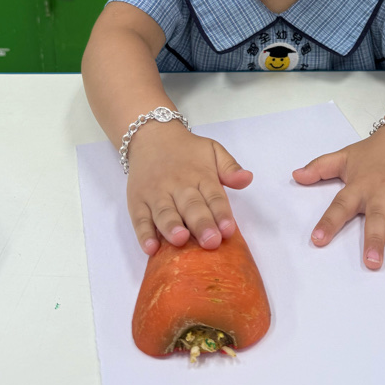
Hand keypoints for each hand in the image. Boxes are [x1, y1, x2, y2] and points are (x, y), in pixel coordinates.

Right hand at [126, 123, 252, 254]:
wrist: (151, 135)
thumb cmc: (187, 150)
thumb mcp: (213, 150)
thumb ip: (230, 167)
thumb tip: (247, 178)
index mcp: (200, 175)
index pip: (214, 196)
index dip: (222, 214)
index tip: (229, 230)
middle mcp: (178, 186)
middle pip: (191, 207)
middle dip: (201, 224)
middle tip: (211, 241)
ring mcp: (156, 194)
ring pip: (164, 213)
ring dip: (171, 227)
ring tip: (181, 240)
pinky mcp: (137, 202)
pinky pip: (139, 219)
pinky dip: (144, 234)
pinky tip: (151, 248)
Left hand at [292, 129, 384, 268]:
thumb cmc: (372, 152)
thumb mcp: (344, 156)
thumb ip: (319, 168)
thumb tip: (295, 175)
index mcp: (359, 186)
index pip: (340, 206)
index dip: (328, 223)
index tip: (317, 241)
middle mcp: (381, 191)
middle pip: (377, 217)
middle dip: (375, 240)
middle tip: (372, 263)